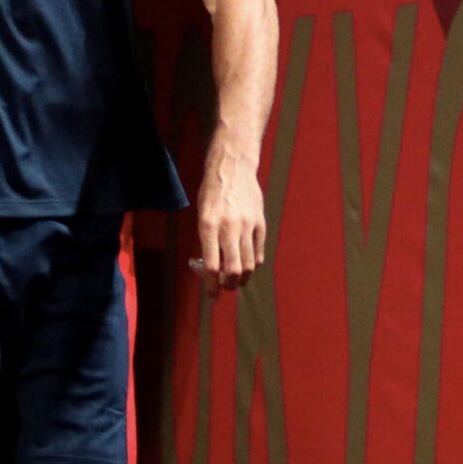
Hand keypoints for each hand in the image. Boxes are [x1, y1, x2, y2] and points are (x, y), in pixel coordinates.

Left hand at [191, 146, 266, 294]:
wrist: (233, 167)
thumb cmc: (212, 192)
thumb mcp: (202, 214)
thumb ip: (207, 240)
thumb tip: (212, 268)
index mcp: (208, 226)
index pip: (212, 266)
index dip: (211, 286)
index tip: (211, 296)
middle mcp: (229, 227)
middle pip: (233, 269)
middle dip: (229, 285)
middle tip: (225, 288)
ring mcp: (247, 225)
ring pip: (249, 264)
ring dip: (243, 278)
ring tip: (237, 280)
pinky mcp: (260, 223)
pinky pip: (259, 252)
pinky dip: (254, 263)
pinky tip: (248, 264)